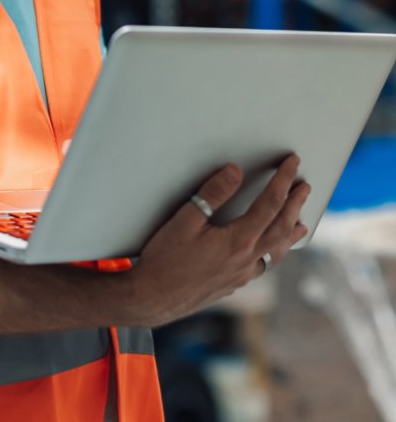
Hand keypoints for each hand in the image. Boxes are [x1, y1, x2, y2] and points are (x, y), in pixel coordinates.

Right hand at [122, 154, 308, 327]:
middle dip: (295, 204)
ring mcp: (242, 275)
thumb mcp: (185, 220)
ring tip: (302, 223)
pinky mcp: (233, 284)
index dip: (282, 180)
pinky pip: (264, 265)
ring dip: (290, 233)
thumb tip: (235, 171)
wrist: (154, 298)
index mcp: (238, 241)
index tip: (292, 163)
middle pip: (281, 227)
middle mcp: (247, 260)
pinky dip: (274, 252)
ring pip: (276, 252)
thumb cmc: (166, 259)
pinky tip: (270, 252)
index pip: (270, 204)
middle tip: (305, 187)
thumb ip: (212, 194)